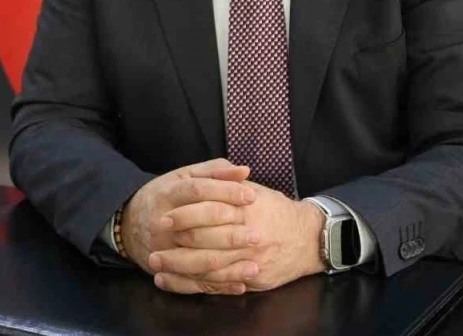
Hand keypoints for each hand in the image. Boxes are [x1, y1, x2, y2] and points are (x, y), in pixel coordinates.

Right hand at [120, 158, 256, 282]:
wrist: (128, 222)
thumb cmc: (166, 195)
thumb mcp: (184, 176)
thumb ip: (215, 172)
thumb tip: (245, 171)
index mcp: (168, 193)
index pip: (198, 191)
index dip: (226, 192)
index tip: (251, 197)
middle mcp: (163, 223)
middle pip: (198, 230)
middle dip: (230, 234)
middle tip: (257, 235)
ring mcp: (164, 250)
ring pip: (197, 261)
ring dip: (228, 266)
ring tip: (255, 266)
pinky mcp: (166, 271)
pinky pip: (193, 283)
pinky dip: (218, 286)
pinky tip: (241, 284)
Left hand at [149, 182, 324, 293]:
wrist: (309, 239)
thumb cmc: (277, 211)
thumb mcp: (255, 191)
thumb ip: (229, 183)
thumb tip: (204, 175)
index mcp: (246, 210)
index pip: (208, 212)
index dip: (184, 216)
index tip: (164, 217)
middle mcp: (248, 237)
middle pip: (204, 242)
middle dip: (176, 243)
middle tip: (152, 242)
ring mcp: (250, 261)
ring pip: (207, 267)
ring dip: (177, 267)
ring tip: (155, 264)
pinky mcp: (251, 280)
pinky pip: (216, 285)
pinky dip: (190, 285)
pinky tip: (170, 282)